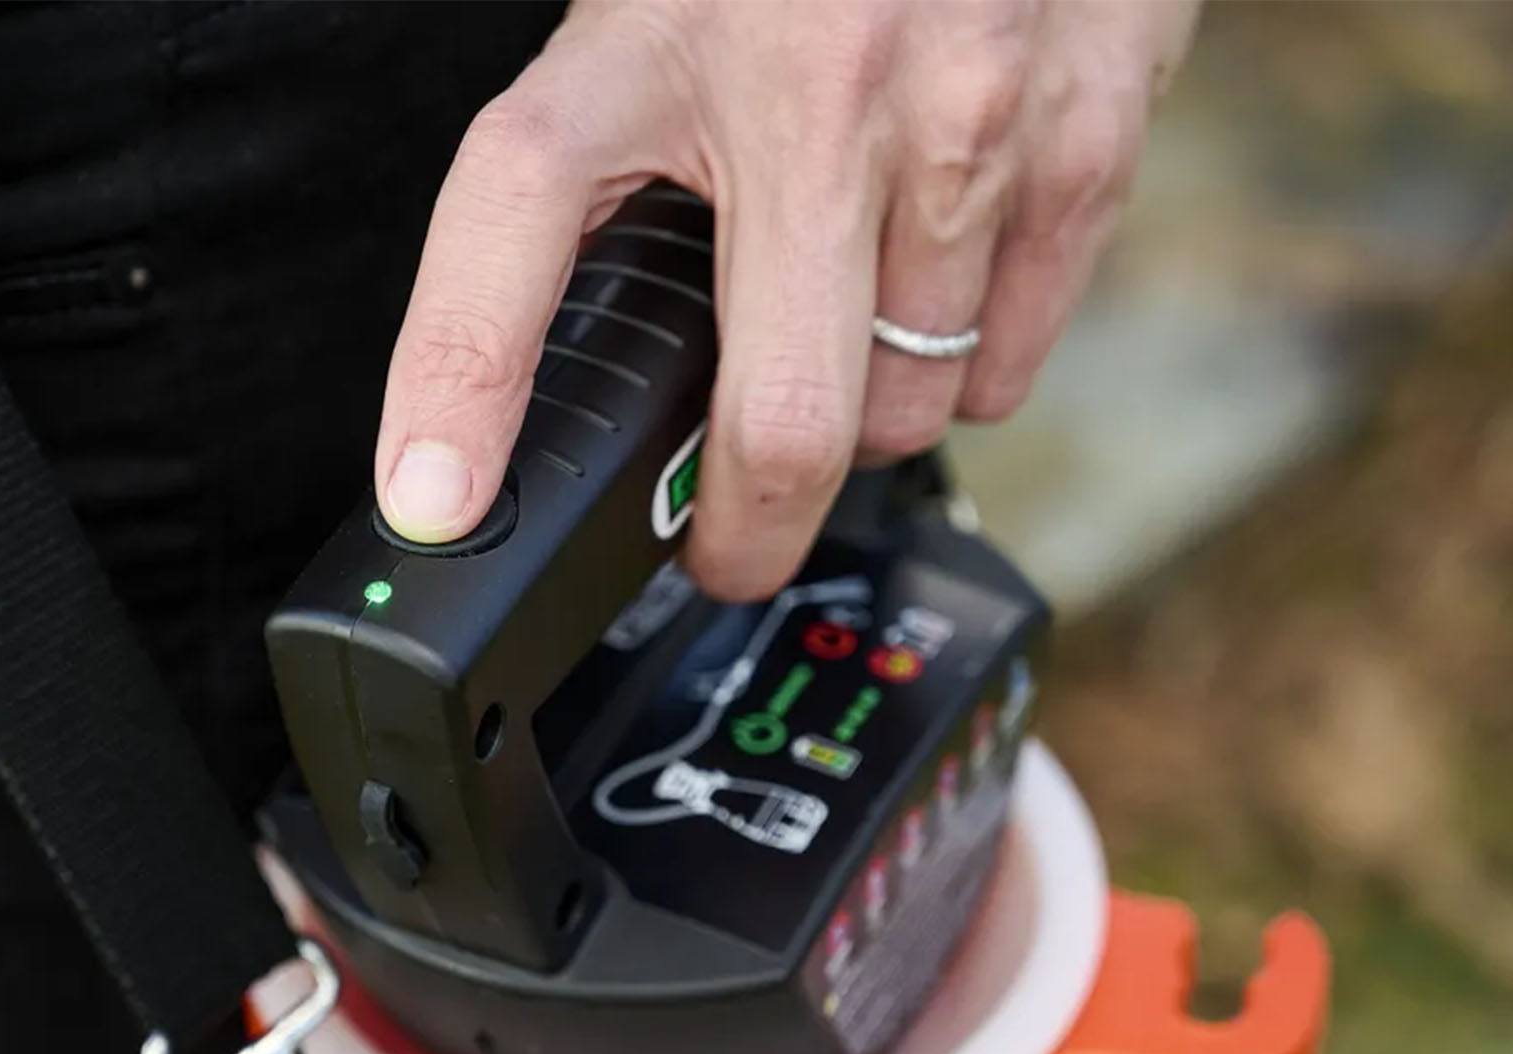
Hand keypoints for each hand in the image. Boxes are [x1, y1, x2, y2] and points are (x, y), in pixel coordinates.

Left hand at [373, 0, 1197, 598]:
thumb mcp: (657, 24)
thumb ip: (607, 168)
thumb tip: (535, 367)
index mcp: (650, 41)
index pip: (514, 214)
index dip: (460, 384)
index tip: (432, 500)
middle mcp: (810, 84)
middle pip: (779, 426)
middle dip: (747, 533)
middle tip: (722, 542)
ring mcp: (960, 115)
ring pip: (906, 411)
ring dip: (866, 421)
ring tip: (843, 335)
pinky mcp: (1080, 132)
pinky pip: (1009, 361)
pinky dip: (967, 367)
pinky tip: (939, 285)